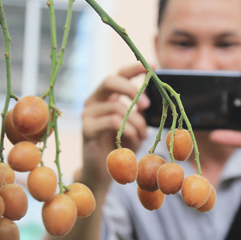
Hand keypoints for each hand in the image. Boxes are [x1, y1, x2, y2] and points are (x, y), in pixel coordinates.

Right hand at [80, 63, 149, 188]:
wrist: (102, 172)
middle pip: (110, 80)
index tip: (154, 67)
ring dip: (136, 122)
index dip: (135, 68)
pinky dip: (128, 130)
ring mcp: (87, 114)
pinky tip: (133, 140)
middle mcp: (93, 101)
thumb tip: (153, 96)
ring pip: (116, 106)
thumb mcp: (134, 124)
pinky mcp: (86, 129)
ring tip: (143, 135)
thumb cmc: (120, 146)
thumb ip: (139, 110)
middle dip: (132, 89)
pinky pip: (112, 122)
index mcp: (106, 96)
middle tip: (147, 104)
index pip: (118, 74)